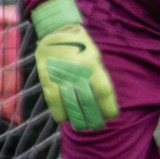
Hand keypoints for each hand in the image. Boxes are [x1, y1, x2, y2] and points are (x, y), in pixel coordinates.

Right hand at [30, 0, 118, 132]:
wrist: (57, 31)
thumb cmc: (81, 46)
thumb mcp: (95, 56)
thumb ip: (98, 77)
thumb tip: (102, 101)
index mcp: (93, 65)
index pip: (104, 92)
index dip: (108, 107)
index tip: (112, 117)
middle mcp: (78, 72)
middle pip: (88, 102)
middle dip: (94, 118)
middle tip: (98, 127)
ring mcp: (61, 76)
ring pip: (71, 105)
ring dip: (78, 120)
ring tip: (83, 127)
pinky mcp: (47, 79)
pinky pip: (53, 101)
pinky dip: (60, 113)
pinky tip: (64, 120)